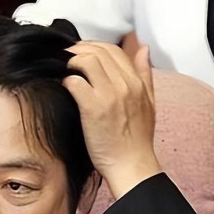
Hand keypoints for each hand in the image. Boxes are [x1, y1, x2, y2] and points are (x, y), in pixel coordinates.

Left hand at [63, 42, 160, 197]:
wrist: (131, 166)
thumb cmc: (137, 140)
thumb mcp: (149, 103)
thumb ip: (145, 75)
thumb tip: (143, 49)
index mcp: (137, 83)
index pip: (113, 50)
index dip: (93, 46)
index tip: (81, 53)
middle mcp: (125, 85)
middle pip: (98, 52)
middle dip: (78, 50)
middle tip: (66, 58)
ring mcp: (109, 95)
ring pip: (87, 61)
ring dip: (71, 62)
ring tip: (63, 71)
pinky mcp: (93, 108)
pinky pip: (75, 83)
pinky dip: (66, 81)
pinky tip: (63, 88)